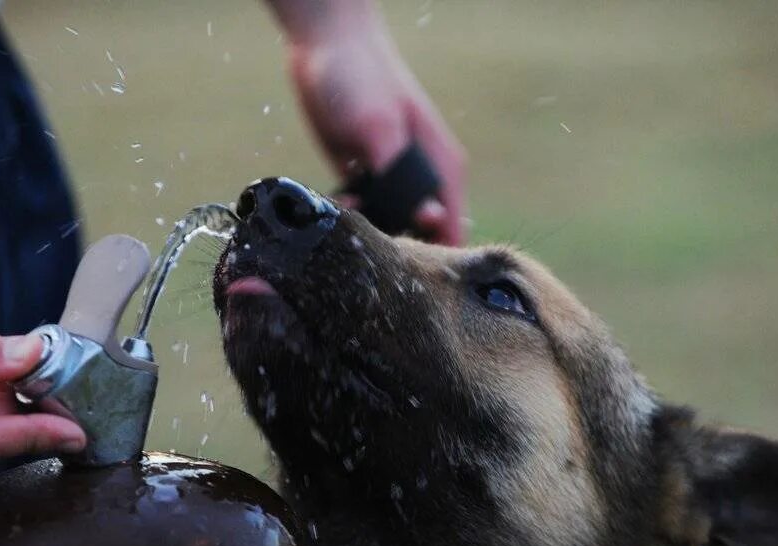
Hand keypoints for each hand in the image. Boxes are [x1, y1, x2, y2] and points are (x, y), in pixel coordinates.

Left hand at [281, 5, 467, 243]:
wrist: (324, 45)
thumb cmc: (360, 79)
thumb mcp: (379, 128)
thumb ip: (402, 178)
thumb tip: (430, 220)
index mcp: (443, 169)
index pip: (453, 231)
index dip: (435, 257)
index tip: (403, 268)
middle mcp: (423, 179)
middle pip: (420, 235)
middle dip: (396, 246)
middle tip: (367, 243)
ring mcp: (393, 179)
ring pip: (390, 226)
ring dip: (369, 230)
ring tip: (349, 217)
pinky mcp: (364, 177)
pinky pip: (363, 212)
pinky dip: (351, 215)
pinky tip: (336, 204)